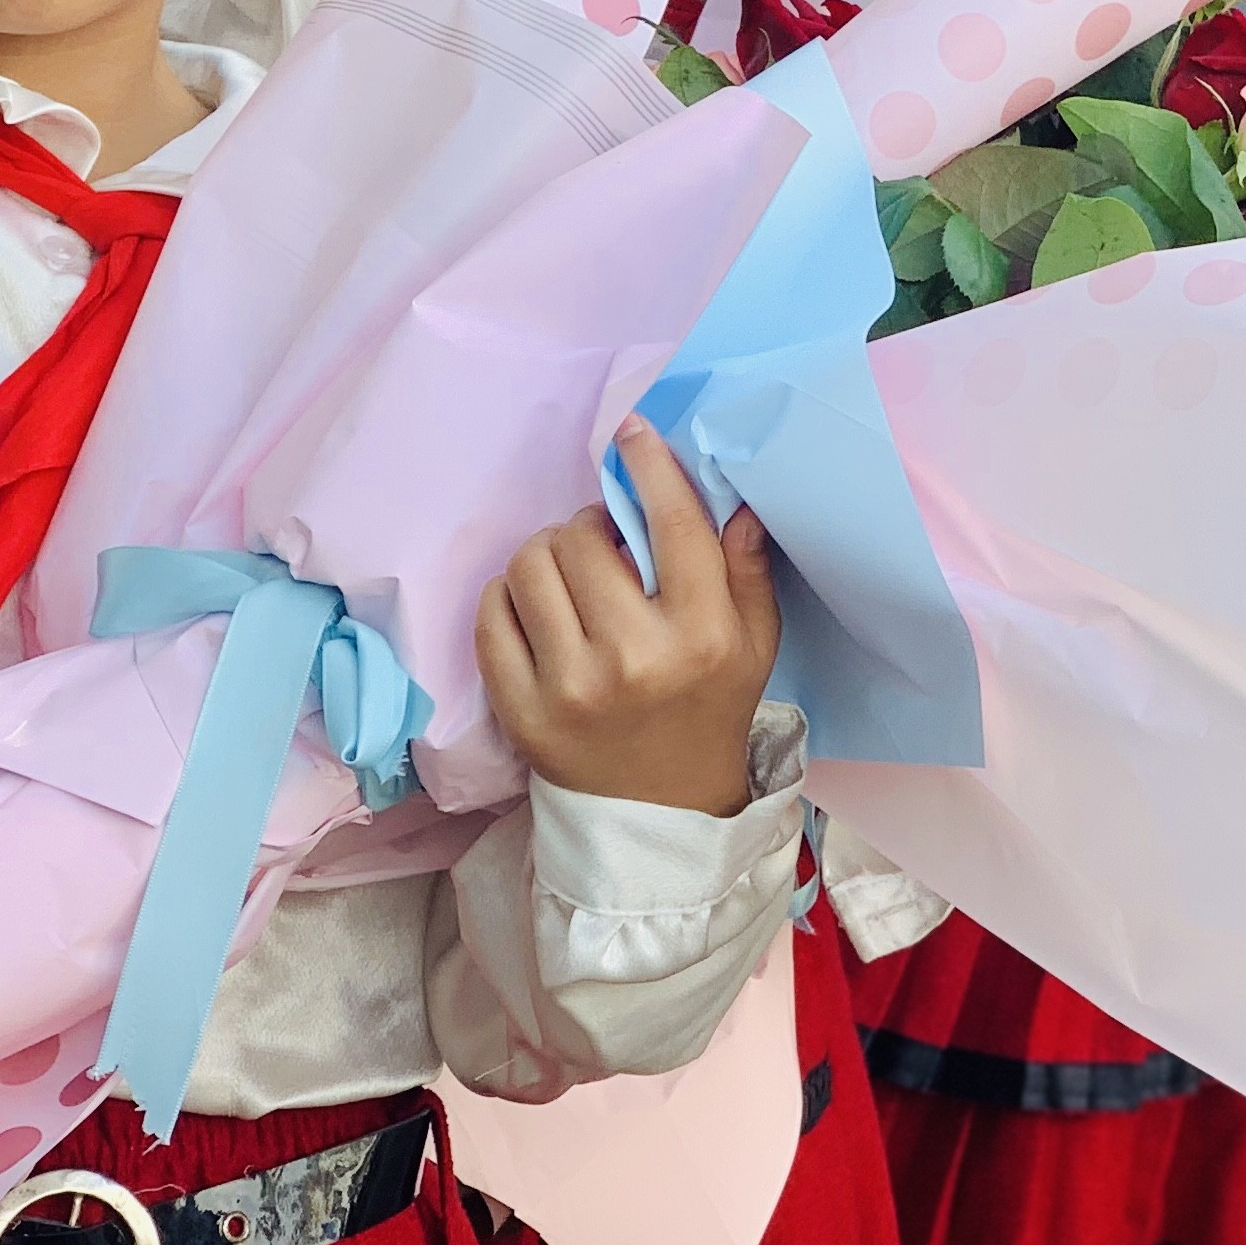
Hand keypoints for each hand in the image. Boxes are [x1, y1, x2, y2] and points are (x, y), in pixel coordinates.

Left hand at [476, 419, 782, 817]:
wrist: (658, 811)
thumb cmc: (709, 711)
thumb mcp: (754, 644)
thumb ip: (747, 569)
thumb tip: (734, 498)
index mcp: (700, 636)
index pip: (671, 525)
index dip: (648, 468)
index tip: (632, 434)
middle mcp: (633, 658)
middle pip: (582, 537)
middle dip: (590, 525)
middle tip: (604, 544)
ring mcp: (569, 687)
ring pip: (530, 565)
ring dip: (547, 553)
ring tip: (569, 575)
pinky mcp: (519, 709)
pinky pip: (491, 612)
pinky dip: (509, 594)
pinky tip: (537, 607)